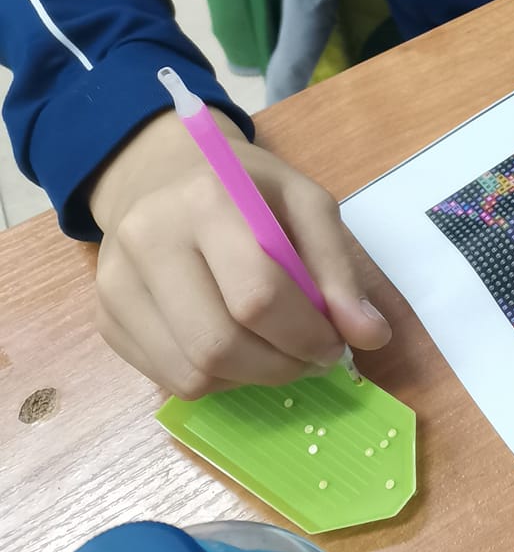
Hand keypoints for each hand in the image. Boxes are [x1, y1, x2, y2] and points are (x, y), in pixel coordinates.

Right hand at [89, 109, 391, 396]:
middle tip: (308, 358)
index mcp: (207, 200)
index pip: (258, 296)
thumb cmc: (245, 186)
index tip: (334, 344)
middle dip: (280, 367)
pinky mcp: (105, 317)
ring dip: (249, 379)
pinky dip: (214, 378)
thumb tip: (371, 337)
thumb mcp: (306, 204)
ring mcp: (117, 284)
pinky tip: (235, 348)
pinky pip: (165, 378)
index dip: (306, 335)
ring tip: (275, 353)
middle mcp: (149, 240)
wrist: (160, 171)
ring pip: (190, 374)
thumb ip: (340, 269)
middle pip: (219, 345)